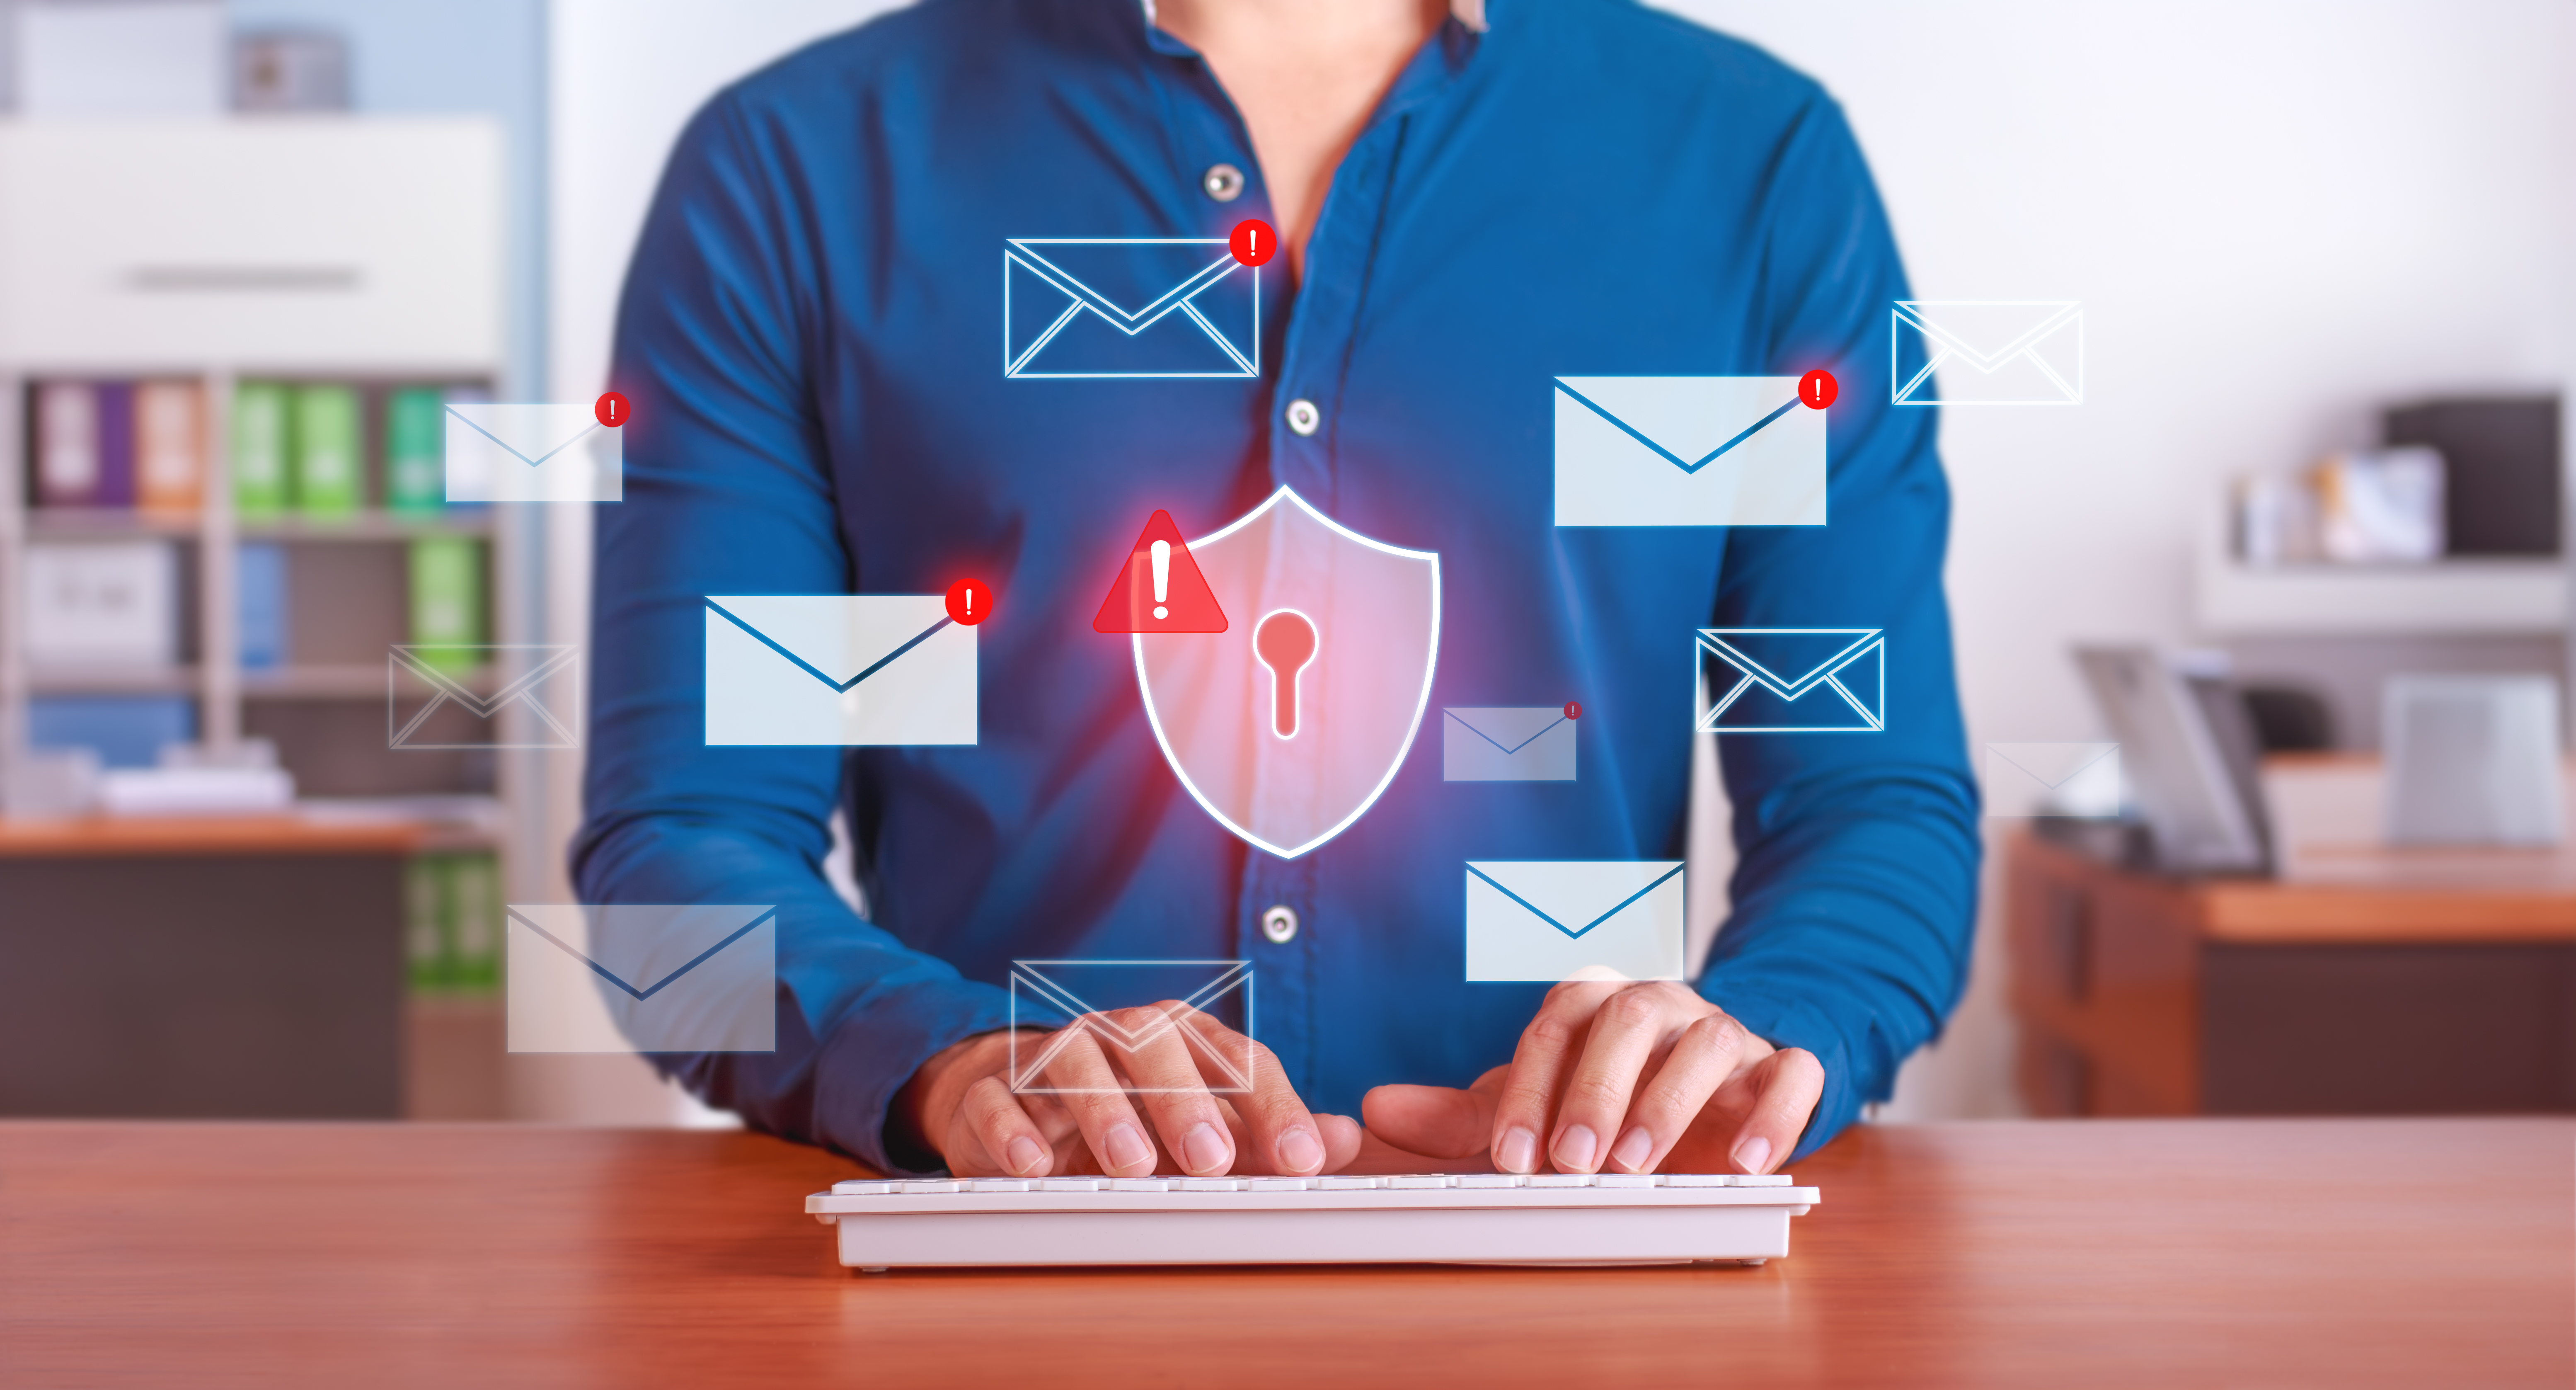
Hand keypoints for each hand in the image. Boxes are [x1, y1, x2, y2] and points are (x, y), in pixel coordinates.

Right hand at [895, 1007, 1362, 1178]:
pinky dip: (1013, 1128)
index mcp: (1181, 1039)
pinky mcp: (989, 1090)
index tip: (1302, 1162)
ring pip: (1076, 1060)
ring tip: (1132, 1166)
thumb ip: (1269, 1134)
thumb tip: (1343, 1140)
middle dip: (1187, 1101)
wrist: (1009, 1098)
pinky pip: (997, 1098)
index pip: (1236, 1058)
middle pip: (1156, 1045)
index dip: (1272, 1107)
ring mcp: (1050, 1056)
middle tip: (1212, 1161)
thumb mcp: (1202, 1126)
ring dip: (1105, 1111)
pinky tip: (1033, 1165)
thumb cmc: (1125, 1113)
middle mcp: (1118, 1035)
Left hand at [1359, 981, 1822, 1175]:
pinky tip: (1747, 1159)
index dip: (1532, 1086)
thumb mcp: (1532, 1110)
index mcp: (1596, 1004)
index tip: (1513, 1155)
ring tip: (1638, 1164)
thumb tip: (1376, 1106)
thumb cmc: (1606, 1103)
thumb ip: (1458, 1115)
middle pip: (1630, 1019)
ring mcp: (1726, 1032)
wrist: (1704, 1101)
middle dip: (1597, 1090)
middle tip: (1574, 1160)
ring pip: (1708, 1040)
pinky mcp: (1779, 1068)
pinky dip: (1775, 1111)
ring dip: (1671, 1102)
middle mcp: (1661, 1005)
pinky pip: (1793, 1071)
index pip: (1557, 1021)